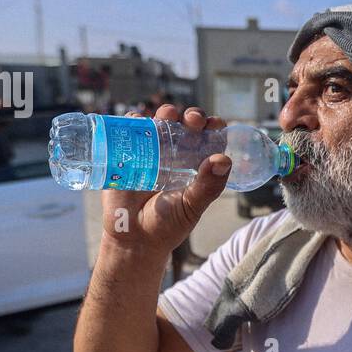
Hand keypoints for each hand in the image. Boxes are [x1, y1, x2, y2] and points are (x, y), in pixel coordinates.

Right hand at [100, 104, 230, 254]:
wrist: (133, 239)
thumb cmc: (167, 225)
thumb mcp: (191, 206)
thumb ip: (208, 186)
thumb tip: (223, 159)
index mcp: (197, 164)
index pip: (210, 139)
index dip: (215, 127)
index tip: (216, 125)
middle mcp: (177, 154)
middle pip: (188, 125)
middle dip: (193, 116)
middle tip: (192, 120)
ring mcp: (152, 151)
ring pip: (161, 122)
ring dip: (166, 113)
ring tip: (167, 116)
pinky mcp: (128, 153)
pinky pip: (131, 130)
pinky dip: (134, 120)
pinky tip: (139, 120)